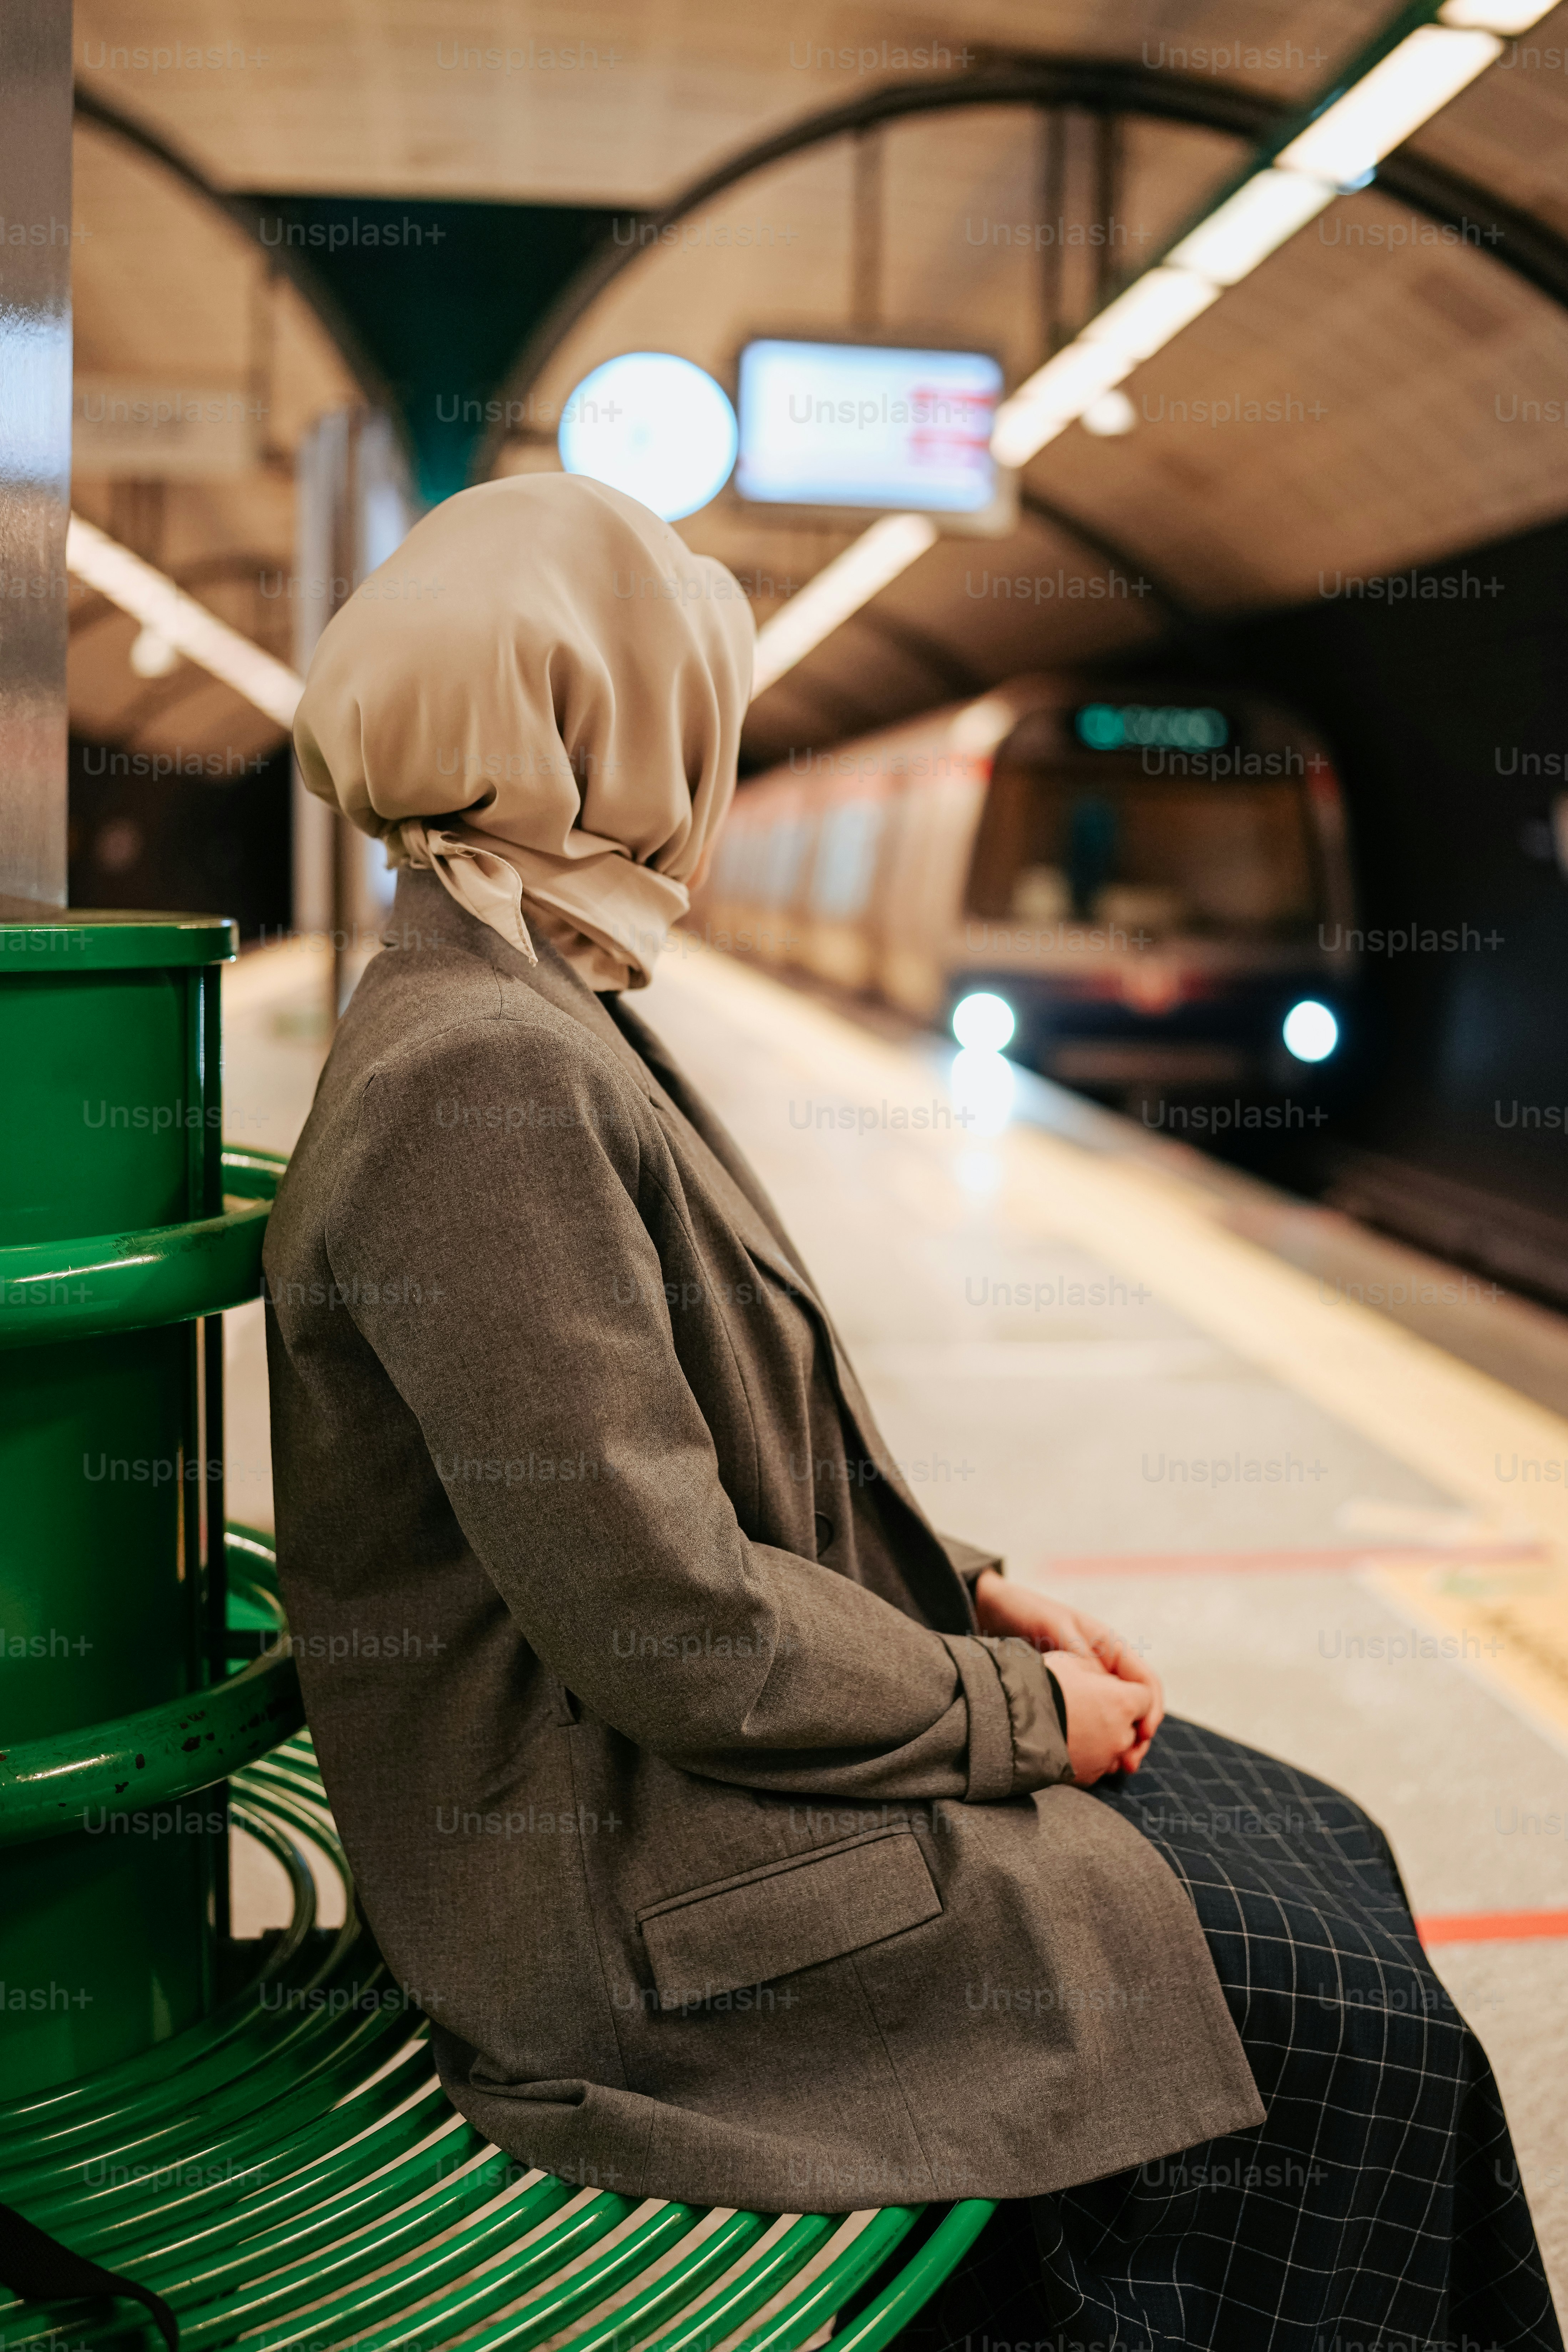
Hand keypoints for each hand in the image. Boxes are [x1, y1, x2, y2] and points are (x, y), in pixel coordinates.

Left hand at [973, 1569, 1162, 1771]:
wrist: (991, 1611)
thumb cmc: (1025, 1612)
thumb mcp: (1054, 1626)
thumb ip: (1079, 1651)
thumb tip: (1104, 1685)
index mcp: (1109, 1648)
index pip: (1144, 1682)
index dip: (1150, 1708)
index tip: (1144, 1733)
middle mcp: (1102, 1668)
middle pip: (1135, 1707)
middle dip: (1137, 1735)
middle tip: (1128, 1763)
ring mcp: (1086, 1684)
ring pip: (1113, 1719)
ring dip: (1118, 1744)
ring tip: (1113, 1769)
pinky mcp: (1066, 1699)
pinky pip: (1089, 1723)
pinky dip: (1095, 1743)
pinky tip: (1088, 1761)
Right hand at [1042, 1650, 1155, 1785]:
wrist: (1013, 1721)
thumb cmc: (1044, 1685)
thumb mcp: (1074, 1662)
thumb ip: (1100, 1673)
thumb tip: (1108, 1682)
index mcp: (1123, 1703)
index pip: (1146, 1698)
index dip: (1132, 1692)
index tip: (1115, 1690)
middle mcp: (1121, 1735)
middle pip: (1132, 1726)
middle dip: (1119, 1717)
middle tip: (1092, 1707)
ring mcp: (1105, 1759)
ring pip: (1115, 1748)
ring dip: (1105, 1738)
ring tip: (1076, 1725)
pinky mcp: (1088, 1777)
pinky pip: (1097, 1764)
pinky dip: (1088, 1755)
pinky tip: (1067, 1741)